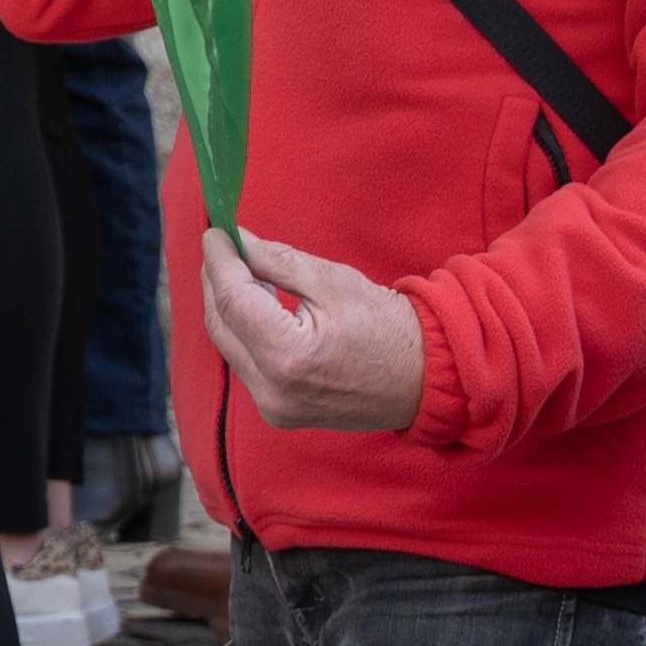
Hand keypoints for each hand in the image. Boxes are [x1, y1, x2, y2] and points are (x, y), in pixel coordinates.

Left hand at [202, 224, 425, 433]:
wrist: (430, 380)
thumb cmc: (391, 329)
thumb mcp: (335, 282)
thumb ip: (277, 260)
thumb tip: (236, 241)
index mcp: (288, 357)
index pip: (233, 299)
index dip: (219, 261)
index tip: (215, 233)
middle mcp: (273, 390)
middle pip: (222, 324)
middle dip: (217, 281)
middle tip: (224, 247)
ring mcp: (275, 407)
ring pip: (229, 344)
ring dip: (229, 305)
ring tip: (243, 271)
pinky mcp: (280, 412)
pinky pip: (246, 363)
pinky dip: (244, 331)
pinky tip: (257, 304)